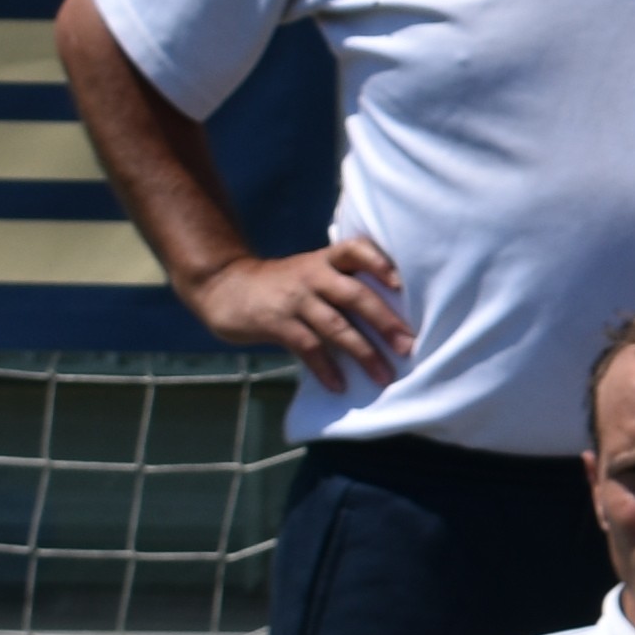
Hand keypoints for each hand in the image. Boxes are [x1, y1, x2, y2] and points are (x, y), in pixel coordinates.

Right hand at [191, 238, 411, 393]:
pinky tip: (340, 385)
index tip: (399, 282)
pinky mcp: (276, 323)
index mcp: (326, 261)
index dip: (378, 262)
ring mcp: (294, 299)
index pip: (355, 250)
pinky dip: (326, 368)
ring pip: (335, 326)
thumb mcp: (312, 271)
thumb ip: (343, 284)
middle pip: (355, 295)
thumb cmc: (284, 285)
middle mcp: (313, 275)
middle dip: (384, 321)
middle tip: (408, 345)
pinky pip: (307, 347)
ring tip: (384, 375)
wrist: (226, 287)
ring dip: (363, 352)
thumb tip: (391, 318)